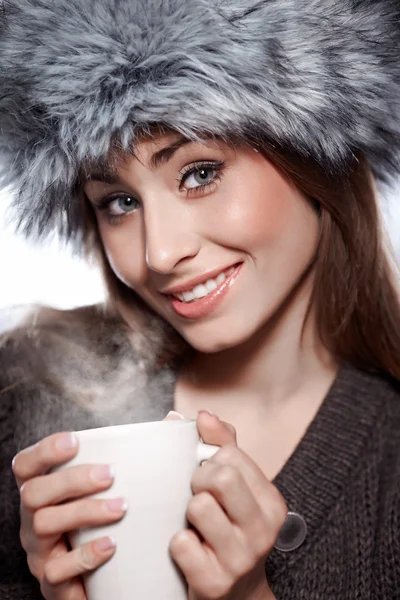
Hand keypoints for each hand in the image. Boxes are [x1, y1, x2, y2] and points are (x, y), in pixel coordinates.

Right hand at [12, 432, 126, 599]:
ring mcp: (41, 552)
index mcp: (45, 491)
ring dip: (84, 512)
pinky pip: (57, 570)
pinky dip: (85, 555)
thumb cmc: (112, 520)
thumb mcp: (116, 488)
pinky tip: (112, 545)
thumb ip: (139, 454)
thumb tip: (171, 418)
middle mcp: (34, 519)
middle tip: (109, 474)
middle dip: (71, 479)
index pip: (26, 465)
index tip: (75, 441)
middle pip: (34, 493)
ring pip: (44, 525)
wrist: (112, 579)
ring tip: (121, 507)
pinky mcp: (54, 583)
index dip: (44, 450)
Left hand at [169, 411, 285, 599]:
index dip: (209, 460)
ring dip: (187, 512)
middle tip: (197, 495)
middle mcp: (263, 530)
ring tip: (195, 524)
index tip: (207, 474)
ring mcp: (241, 559)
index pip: (231, 454)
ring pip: (199, 506)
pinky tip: (189, 550)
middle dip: (198, 480)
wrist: (236, 595)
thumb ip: (223, 446)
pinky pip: (181, 544)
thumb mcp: (238, 488)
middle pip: (220, 476)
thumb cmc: (230, 529)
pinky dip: (177, 544)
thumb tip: (204, 414)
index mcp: (272, 502)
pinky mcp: (215, 583)